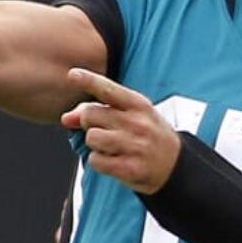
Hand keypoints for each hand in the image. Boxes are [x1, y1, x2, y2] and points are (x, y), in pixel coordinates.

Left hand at [60, 68, 180, 193]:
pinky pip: (96, 161)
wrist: (175, 165)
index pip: (108, 89)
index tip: (72, 74)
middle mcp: (138, 123)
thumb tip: (66, 118)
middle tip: (105, 129)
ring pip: (92, 138)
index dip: (88, 80)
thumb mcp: (131, 115)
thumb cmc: (147, 135)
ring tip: (111, 146)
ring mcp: (135, 146)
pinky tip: (113, 160)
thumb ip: (99, 111)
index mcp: (138, 104)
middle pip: (90, 115)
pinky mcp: (130, 168)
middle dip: (88, 122)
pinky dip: (99, 161)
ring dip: (95, 144)